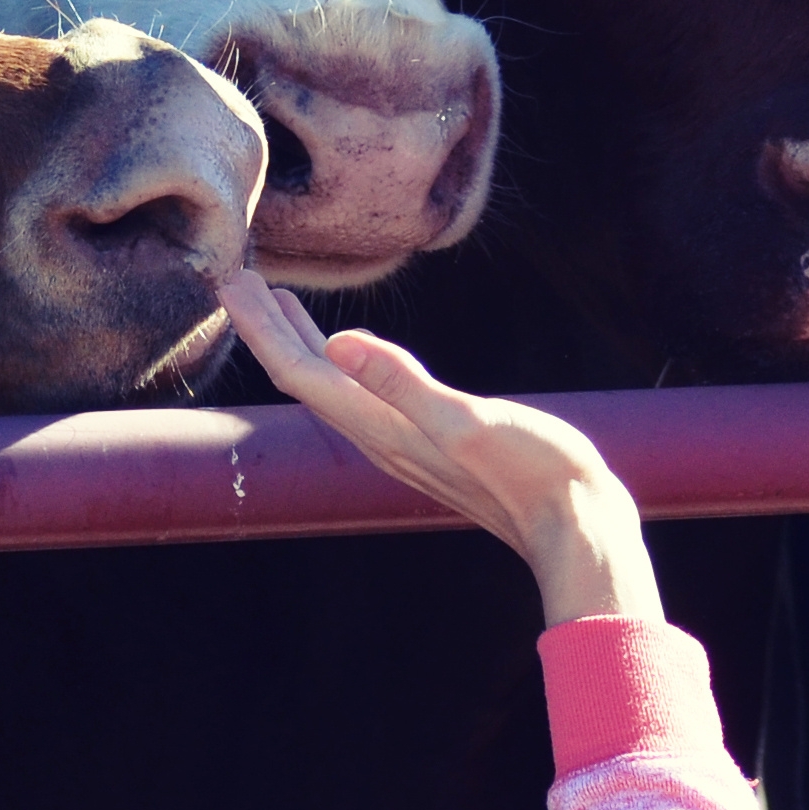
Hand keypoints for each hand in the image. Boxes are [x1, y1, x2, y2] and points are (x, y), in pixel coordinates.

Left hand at [222, 272, 660, 627]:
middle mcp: (381, 438)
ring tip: (279, 305)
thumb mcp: (470, 422)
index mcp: (383, 427)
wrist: (578, 528)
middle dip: (267, 329)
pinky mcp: (426, 442)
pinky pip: (360, 395)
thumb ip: (404, 384)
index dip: (261, 328)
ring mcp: (402, 443)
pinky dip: (339, 362)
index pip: (301, 374)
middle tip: (236, 281)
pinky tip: (347, 350)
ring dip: (299, 343)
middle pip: (305, 379)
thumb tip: (338, 343)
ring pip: (331, 387)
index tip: (230, 282)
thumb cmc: (537, 474)